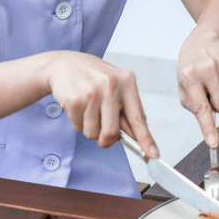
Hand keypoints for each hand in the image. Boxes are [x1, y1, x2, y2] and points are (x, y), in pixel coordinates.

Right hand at [44, 51, 158, 156]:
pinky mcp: (75, 99)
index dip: (146, 139)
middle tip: (102, 133)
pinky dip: (78, 122)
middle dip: (106, 140)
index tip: (153, 155)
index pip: (139, 117)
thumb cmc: (95, 78)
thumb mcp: (115, 86)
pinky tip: (78, 106)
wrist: (66, 64)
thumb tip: (135, 137)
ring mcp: (93, 92)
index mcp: (128, 82)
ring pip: (93, 133)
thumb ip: (125, 109)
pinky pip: (79, 127)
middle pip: (112, 133)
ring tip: (89, 110)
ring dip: (90, 129)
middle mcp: (112, 85)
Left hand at [177, 31, 218, 147]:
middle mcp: (207, 67)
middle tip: (210, 93)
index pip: (201, 108)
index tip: (213, 143)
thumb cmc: (191, 71)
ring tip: (216, 81)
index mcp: (189, 77)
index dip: (208, 128)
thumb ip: (196, 108)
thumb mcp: (184, 88)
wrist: (200, 43)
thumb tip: (211, 126)